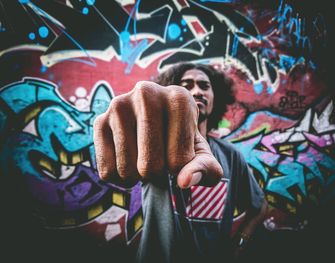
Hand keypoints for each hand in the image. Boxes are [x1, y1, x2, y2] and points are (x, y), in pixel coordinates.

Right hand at [93, 81, 222, 187]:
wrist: (156, 124)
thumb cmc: (181, 140)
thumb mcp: (200, 154)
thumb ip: (205, 169)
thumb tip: (184, 182)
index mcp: (180, 98)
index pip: (179, 161)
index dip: (179, 169)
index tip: (177, 153)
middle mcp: (147, 93)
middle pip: (150, 166)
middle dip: (157, 174)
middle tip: (159, 158)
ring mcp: (119, 105)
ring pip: (127, 170)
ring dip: (137, 176)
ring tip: (143, 157)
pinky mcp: (99, 121)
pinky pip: (107, 170)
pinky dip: (119, 178)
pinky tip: (127, 161)